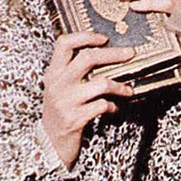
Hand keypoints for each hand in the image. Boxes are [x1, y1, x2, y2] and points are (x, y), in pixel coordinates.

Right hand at [42, 31, 135, 167]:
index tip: (104, 38)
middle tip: (131, 54)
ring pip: (100, 83)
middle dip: (114, 54)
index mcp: (53, 72)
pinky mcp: (75, 119)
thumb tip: (104, 52)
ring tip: (128, 90)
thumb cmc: (60, 110)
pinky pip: (102, 106)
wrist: (49, 143)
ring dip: (119, 86)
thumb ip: (72, 70)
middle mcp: (58, 84)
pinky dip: (112, 106)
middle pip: (88, 58)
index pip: (64, 43)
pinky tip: (113, 108)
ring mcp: (66, 102)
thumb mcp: (59, 87)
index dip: (85, 36)